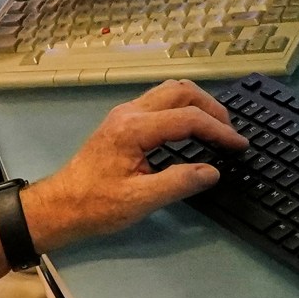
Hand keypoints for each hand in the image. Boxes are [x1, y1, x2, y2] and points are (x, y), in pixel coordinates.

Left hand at [23, 80, 247, 250]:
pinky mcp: (122, 123)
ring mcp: (124, 115)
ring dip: (197, 105)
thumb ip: (179, 183)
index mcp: (134, 128)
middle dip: (211, 108)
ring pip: (169, 91)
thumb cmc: (94, 206)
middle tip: (230, 133)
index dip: (219, 131)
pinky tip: (192, 131)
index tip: (240, 145)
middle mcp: (129, 113)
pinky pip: (160, 103)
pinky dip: (183, 110)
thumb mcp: (140, 201)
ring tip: (216, 129)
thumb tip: (212, 172)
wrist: (58, 206)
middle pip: (181, 91)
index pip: (188, 118)